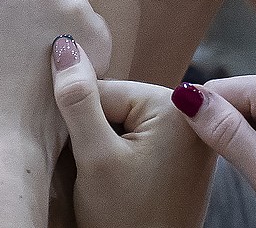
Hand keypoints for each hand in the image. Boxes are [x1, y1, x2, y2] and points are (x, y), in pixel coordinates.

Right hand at [52, 40, 215, 227]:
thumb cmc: (126, 220)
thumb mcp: (95, 157)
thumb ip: (77, 99)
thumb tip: (63, 45)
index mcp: (177, 106)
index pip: (104, 91)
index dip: (77, 122)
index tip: (75, 154)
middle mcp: (191, 114)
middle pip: (115, 104)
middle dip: (93, 132)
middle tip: (92, 171)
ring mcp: (189, 137)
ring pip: (123, 123)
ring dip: (104, 145)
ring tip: (106, 181)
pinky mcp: (181, 158)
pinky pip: (139, 140)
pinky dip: (120, 157)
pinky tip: (118, 183)